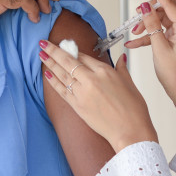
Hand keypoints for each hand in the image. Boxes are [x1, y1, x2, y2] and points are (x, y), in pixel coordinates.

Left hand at [39, 40, 156, 152]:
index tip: (65, 46)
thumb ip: (122, 69)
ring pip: (62, 74)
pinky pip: (62, 90)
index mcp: (105, 72)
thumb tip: (121, 58)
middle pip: (68, 61)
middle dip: (53, 50)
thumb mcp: (130, 84)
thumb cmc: (133, 110)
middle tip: (43, 43)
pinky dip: (53, 81)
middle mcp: (91, 80)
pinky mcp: (78, 106)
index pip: (84, 56)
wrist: (130, 132)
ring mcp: (82, 93)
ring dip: (50, 63)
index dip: (72, 50)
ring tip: (41, 55)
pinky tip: (47, 74)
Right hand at [126, 0, 175, 124]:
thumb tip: (146, 8)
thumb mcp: (159, 48)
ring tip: (134, 33)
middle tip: (138, 14)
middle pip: (169, 7)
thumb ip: (152, 25)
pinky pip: (161, 32)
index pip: (170, 3)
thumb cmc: (175, 75)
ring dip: (147, 24)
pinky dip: (149, 35)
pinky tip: (134, 42)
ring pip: (163, 19)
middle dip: (152, 9)